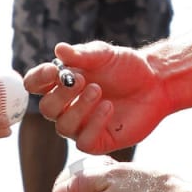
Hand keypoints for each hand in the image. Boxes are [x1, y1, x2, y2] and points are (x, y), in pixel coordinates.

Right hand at [25, 41, 170, 153]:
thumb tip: (58, 50)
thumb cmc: (126, 66)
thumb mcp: (104, 55)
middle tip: (81, 80)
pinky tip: (108, 107)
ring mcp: (82, 125)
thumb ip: (81, 54)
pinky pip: (84, 142)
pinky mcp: (99, 141)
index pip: (35, 85)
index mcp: (62, 83)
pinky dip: (93, 124)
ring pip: (63, 127)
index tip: (54, 71)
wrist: (156, 83)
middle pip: (47, 108)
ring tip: (98, 90)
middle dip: (61, 94)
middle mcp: (68, 106)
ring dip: (78, 108)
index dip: (38, 79)